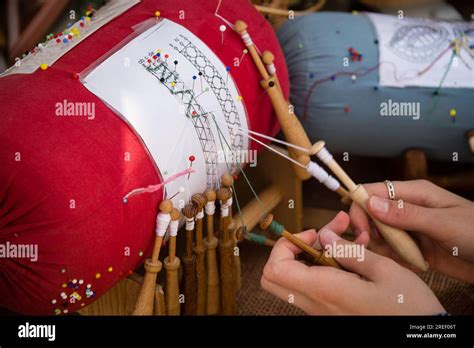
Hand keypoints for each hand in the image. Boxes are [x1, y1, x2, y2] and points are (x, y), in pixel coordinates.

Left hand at [261, 212, 444, 314]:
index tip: (313, 234)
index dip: (286, 245)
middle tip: (321, 237)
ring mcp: (320, 310)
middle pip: (275, 277)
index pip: (275, 269)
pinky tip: (351, 258)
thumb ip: (348, 250)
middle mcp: (316, 303)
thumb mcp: (384, 270)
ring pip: (292, 280)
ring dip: (312, 256)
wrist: (419, 338)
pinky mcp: (329, 312)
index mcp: (325, 290)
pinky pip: (311, 288)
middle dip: (291, 249)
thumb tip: (324, 235)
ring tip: (347, 241)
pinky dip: (322, 269)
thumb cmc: (408, 307)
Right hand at [349, 180, 473, 282]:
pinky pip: (391, 249)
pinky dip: (388, 256)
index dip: (360, 206)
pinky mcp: (413, 247)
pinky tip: (400, 262)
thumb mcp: (442, 222)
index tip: (359, 229)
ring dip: (377, 245)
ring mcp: (410, 228)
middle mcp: (407, 208)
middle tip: (367, 247)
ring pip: (378, 232)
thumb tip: (370, 202)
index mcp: (414, 193)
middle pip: (371, 213)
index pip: (374, 191)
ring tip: (389, 257)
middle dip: (365, 228)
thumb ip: (406, 214)